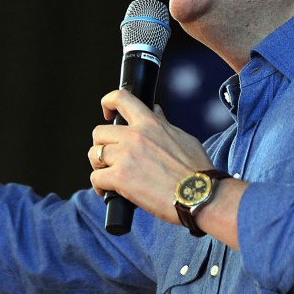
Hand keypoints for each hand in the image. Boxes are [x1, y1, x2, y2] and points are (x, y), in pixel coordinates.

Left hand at [89, 90, 212, 225]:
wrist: (200, 194)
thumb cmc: (197, 170)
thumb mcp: (182, 137)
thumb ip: (163, 124)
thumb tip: (156, 112)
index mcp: (151, 123)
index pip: (122, 99)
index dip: (109, 102)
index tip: (108, 113)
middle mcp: (135, 136)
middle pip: (99, 132)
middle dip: (101, 145)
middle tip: (109, 157)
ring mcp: (125, 156)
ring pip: (94, 154)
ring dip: (99, 165)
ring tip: (108, 175)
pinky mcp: (119, 177)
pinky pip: (96, 177)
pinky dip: (99, 186)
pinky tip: (108, 192)